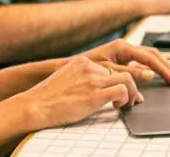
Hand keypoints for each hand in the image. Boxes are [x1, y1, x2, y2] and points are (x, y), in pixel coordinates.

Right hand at [19, 56, 140, 129]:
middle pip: (122, 70)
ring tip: (129, 103)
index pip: (111, 66)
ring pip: (128, 78)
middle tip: (134, 99)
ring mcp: (93, 80)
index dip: (121, 79)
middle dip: (132, 86)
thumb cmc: (48, 98)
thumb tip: (98, 89)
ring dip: (133, 92)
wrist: (36, 105)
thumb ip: (83, 79)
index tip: (126, 88)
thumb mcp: (67, 79)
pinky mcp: (95, 94)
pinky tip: (118, 106)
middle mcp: (89, 67)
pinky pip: (122, 91)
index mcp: (82, 62)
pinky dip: (126, 99)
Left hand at [80, 38, 169, 85]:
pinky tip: (155, 77)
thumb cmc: (85, 68)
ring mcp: (124, 53)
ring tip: (169, 77)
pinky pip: (140, 63)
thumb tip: (150, 75)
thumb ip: (129, 73)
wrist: (70, 68)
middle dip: (165, 65)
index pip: (149, 57)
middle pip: (152, 54)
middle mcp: (124, 47)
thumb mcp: (109, 71)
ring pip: (148, 57)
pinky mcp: (121, 59)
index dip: (163, 69)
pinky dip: (150, 69)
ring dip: (159, 66)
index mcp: (122, 47)